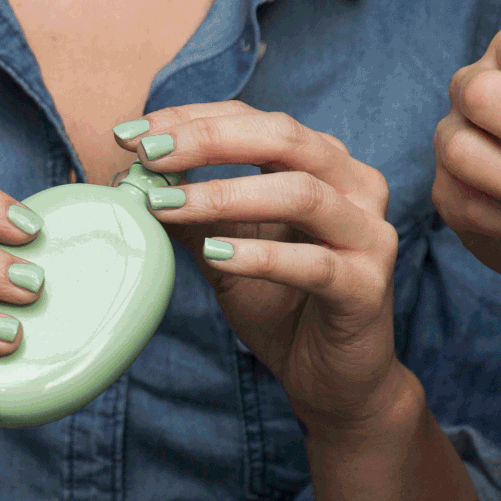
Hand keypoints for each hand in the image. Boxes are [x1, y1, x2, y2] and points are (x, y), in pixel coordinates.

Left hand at [114, 104, 409, 434]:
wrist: (332, 380)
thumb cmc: (281, 307)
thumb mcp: (225, 252)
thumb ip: (192, 213)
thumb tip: (134, 177)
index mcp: (324, 165)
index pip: (256, 121)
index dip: (193, 120)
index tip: (132, 133)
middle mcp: (355, 187)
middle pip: (284, 139)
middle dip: (208, 140)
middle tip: (149, 154)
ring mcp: (369, 235)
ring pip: (300, 194)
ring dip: (225, 195)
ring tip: (167, 205)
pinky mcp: (368, 287)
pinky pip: (312, 263)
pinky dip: (259, 256)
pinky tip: (214, 254)